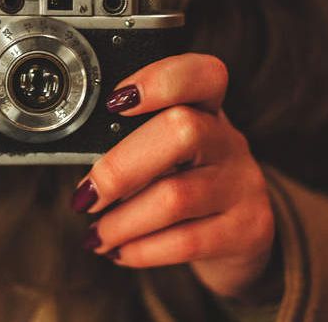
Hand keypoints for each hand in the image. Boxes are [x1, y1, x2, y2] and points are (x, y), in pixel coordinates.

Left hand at [71, 54, 275, 298]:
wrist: (241, 239)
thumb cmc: (186, 184)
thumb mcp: (166, 153)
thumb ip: (132, 144)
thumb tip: (80, 164)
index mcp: (206, 110)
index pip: (201, 74)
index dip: (160, 80)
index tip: (115, 101)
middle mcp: (229, 141)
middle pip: (182, 131)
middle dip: (120, 168)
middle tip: (86, 197)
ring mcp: (243, 185)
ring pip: (176, 197)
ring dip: (121, 222)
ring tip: (96, 235)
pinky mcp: (247, 230)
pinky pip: (186, 241)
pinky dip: (141, 250)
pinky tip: (119, 252)